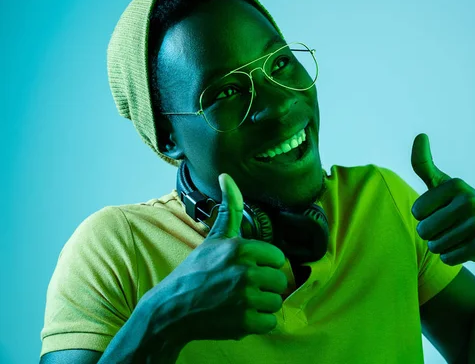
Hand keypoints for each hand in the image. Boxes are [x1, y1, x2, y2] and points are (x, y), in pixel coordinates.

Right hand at [147, 173, 287, 344]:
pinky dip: (258, 322)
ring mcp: (245, 298)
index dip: (264, 264)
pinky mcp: (244, 322)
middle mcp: (246, 272)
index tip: (246, 268)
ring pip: (277, 302)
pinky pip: (270, 322)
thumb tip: (227, 175)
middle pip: (280, 280)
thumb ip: (230, 208)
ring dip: (262, 305)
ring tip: (240, 301)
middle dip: (264, 285)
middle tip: (241, 287)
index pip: (278, 257)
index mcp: (241, 248)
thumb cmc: (196, 270)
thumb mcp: (215, 237)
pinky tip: (239, 315)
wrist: (172, 308)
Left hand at [410, 133, 474, 265]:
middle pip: (424, 230)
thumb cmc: (461, 206)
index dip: (424, 216)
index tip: (440, 211)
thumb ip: (425, 164)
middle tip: (449, 228)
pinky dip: (450, 257)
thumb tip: (420, 136)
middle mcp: (469, 202)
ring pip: (435, 246)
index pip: (417, 211)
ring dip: (441, 246)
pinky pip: (448, 258)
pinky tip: (464, 248)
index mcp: (456, 185)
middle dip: (431, 234)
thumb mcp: (444, 185)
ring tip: (457, 237)